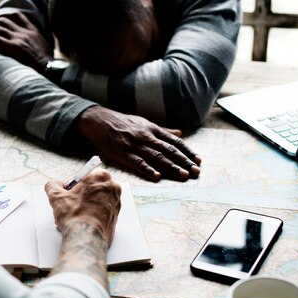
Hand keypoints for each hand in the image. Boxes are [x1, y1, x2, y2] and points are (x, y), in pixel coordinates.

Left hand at [0, 11, 52, 73]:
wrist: (51, 69)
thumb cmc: (48, 65)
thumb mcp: (44, 50)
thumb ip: (36, 45)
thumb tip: (31, 49)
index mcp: (33, 31)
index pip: (18, 16)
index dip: (5, 16)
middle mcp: (25, 32)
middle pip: (3, 21)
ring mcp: (19, 39)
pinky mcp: (14, 47)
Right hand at [45, 169, 121, 245]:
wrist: (86, 237)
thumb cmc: (74, 215)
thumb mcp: (55, 196)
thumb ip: (53, 185)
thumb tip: (55, 185)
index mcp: (101, 176)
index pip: (84, 175)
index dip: (73, 185)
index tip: (68, 192)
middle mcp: (113, 187)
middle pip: (92, 187)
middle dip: (80, 195)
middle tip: (70, 204)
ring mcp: (117, 202)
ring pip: (97, 200)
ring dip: (86, 205)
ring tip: (74, 215)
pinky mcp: (116, 216)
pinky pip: (101, 211)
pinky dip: (93, 214)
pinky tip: (82, 221)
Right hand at [75, 106, 200, 181]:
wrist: (99, 120)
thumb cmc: (122, 123)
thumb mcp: (144, 123)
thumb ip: (162, 130)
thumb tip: (180, 134)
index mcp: (153, 129)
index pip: (174, 142)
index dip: (188, 152)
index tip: (198, 161)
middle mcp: (146, 136)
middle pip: (169, 150)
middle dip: (184, 161)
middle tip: (196, 172)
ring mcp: (134, 145)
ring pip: (156, 157)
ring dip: (171, 167)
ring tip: (183, 176)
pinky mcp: (122, 153)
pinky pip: (137, 162)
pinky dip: (147, 169)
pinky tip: (157, 176)